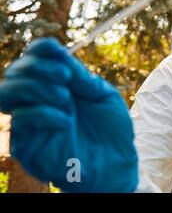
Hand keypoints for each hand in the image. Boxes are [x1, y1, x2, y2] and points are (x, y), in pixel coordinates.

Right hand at [0, 38, 137, 191]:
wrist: (118, 164)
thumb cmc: (113, 130)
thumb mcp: (104, 97)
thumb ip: (83, 79)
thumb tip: (61, 59)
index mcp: (58, 85)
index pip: (35, 59)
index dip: (40, 50)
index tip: (56, 49)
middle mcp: (39, 100)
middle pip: (16, 72)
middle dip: (38, 67)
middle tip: (65, 75)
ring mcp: (31, 122)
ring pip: (7, 93)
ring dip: (35, 87)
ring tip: (64, 96)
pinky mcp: (27, 145)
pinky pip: (21, 122)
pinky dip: (42, 114)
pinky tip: (65, 120)